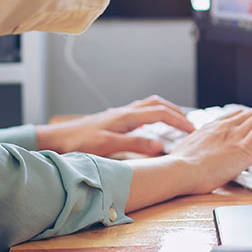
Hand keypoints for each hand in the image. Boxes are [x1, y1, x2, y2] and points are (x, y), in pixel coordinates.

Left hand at [34, 96, 193, 155]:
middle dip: (177, 113)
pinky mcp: (115, 119)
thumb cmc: (79, 143)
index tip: (193, 131)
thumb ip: (135, 145)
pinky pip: (142, 111)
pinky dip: (154, 115)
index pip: (161, 114)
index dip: (179, 122)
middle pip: (158, 105)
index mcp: (127, 117)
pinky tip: (153, 127)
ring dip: (166, 111)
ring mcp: (120, 114)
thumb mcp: (108, 146)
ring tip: (177, 123)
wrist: (58, 139)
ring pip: (150, 105)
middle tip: (191, 126)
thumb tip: (160, 146)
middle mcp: (125, 112)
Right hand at [168, 106, 251, 193]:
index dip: (251, 122)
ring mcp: (235, 134)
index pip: (238, 114)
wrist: (178, 171)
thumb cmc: (179, 168)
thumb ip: (200, 150)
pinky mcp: (244, 147)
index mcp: (212, 127)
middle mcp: (225, 126)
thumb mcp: (188, 152)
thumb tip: (201, 159)